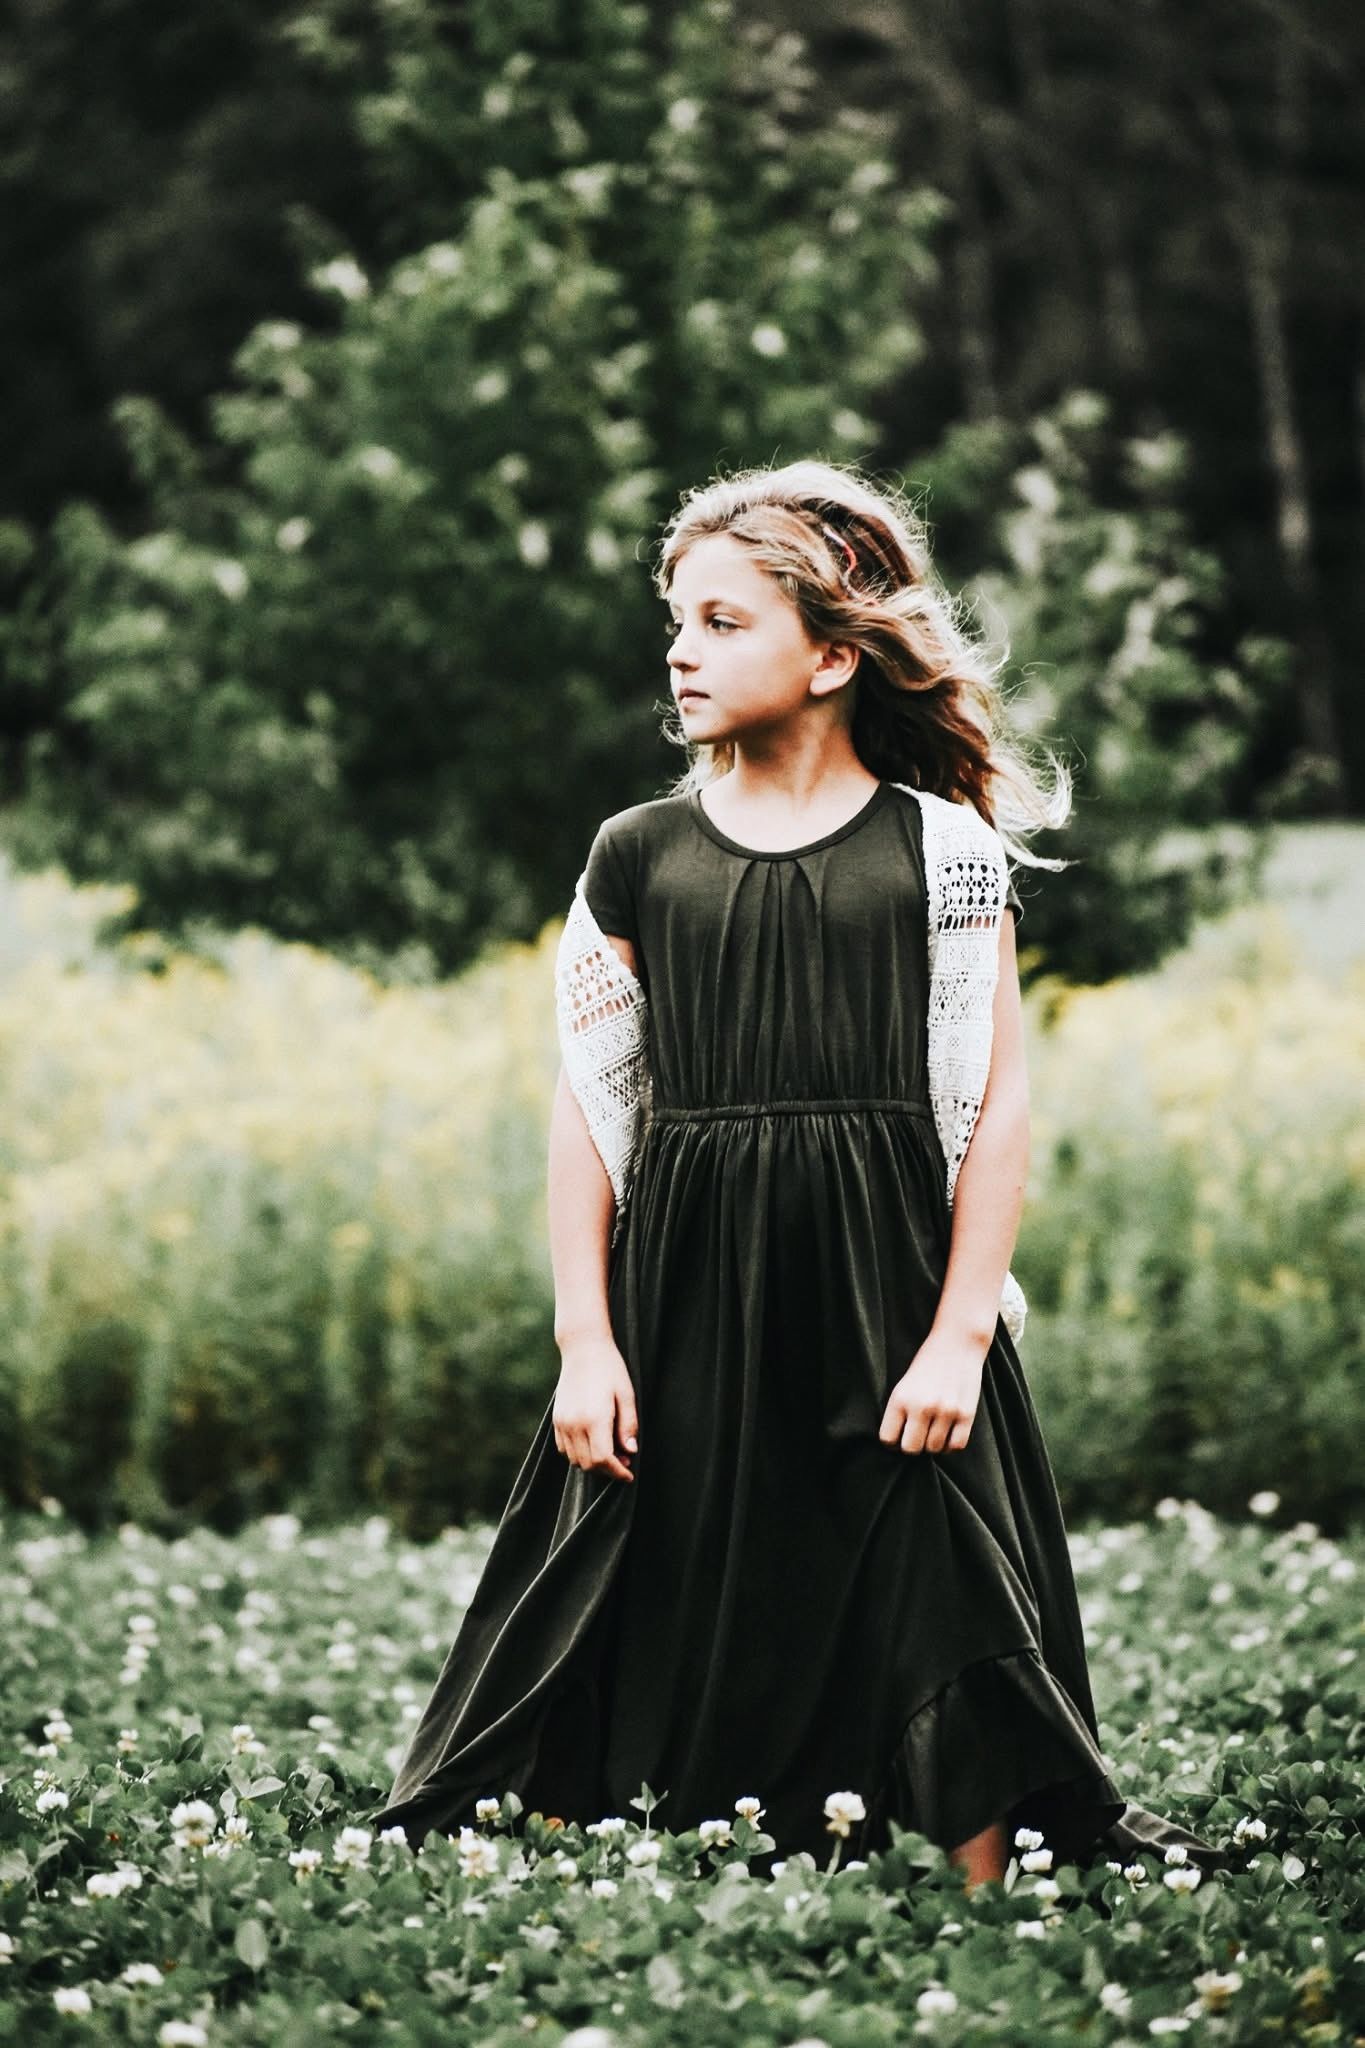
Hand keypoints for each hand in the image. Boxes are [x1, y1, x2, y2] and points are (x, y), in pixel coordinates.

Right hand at [553, 1335, 638, 1482]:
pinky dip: (578, 1455)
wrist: (583, 1348)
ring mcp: (562, 1422)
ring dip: (592, 1463)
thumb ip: (629, 1425)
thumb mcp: (626, 1394)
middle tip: (625, 1462)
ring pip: (575, 1460)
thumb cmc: (610, 1369)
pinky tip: (593, 1445)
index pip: (603, 1459)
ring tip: (610, 1453)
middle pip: (588, 1464)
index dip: (617, 1472)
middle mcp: (574, 1423)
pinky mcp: (556, 1419)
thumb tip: (631, 1451)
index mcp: (594, 1418)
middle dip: (607, 1470)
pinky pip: (564, 1449)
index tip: (629, 1475)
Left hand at [878, 1327, 986, 1454]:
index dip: (892, 1440)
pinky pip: (956, 1445)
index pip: (888, 1438)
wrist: (957, 1342)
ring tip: (934, 1429)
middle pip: (910, 1449)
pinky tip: (948, 1432)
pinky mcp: (966, 1414)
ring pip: (934, 1449)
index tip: (898, 1435)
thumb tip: (897, 1442)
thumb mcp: (904, 1383)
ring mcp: (946, 1411)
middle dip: (912, 1445)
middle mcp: (922, 1407)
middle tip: (917, 1434)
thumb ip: (900, 1411)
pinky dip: (951, 1444)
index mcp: (901, 1398)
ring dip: (933, 1443)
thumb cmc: (928, 1363)